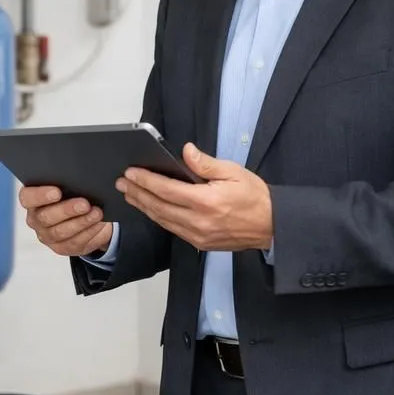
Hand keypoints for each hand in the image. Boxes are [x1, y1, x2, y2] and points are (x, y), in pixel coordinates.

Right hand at [20, 185, 114, 257]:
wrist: (84, 215)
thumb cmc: (73, 194)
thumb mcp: (69, 185)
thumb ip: (68, 181)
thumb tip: (81, 179)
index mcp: (32, 199)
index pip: (27, 197)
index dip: (40, 195)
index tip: (57, 192)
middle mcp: (35, 219)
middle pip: (45, 217)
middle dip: (67, 210)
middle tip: (84, 204)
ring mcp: (47, 235)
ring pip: (61, 232)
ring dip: (81, 222)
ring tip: (96, 213)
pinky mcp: (62, 247)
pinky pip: (75, 242)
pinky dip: (89, 231)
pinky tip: (99, 223)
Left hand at [118, 143, 272, 251]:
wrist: (271, 226)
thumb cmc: (254, 196)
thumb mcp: (233, 172)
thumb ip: (206, 163)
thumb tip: (185, 151)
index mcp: (206, 201)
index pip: (166, 190)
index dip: (145, 180)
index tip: (131, 172)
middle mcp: (198, 221)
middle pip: (158, 206)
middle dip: (137, 193)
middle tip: (121, 182)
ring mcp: (197, 235)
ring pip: (162, 220)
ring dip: (143, 206)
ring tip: (129, 194)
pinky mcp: (199, 243)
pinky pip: (172, 229)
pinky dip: (157, 217)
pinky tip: (149, 208)